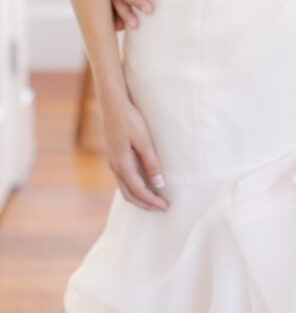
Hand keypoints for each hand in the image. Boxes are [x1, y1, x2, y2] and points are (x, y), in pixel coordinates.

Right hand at [101, 93, 168, 211]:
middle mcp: (115, 167)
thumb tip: (160, 184)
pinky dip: (133, 188)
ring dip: (139, 197)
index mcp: (122, 165)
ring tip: (154, 200)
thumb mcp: (144, 140)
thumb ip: (152, 163)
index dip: (152, 201)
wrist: (112, 104)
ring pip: (125, 188)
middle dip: (145, 204)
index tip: (166, 206)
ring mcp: (112, 162)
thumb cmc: (130, 119)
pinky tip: (142, 184)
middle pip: (129, 195)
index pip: (139, 191)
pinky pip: (123, 179)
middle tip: (161, 208)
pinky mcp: (114, 156)